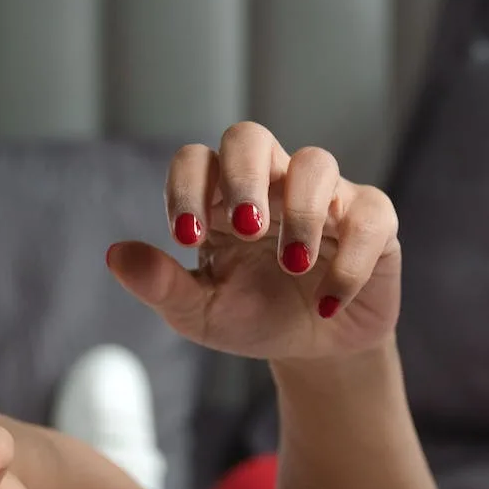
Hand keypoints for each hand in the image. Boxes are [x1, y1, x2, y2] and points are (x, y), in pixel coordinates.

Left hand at [105, 122, 400, 361]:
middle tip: (246, 226)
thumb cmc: (253, 318)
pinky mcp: (373, 222)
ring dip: (302, 214)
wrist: (314, 351)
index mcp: (221, 199)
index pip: (195, 161)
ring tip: (293, 266)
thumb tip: (115, 255)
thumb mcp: (200, 313)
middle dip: (244, 175)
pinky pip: (368, 217)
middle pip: (250, 137)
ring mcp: (325, 196)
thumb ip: (161, 285)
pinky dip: (348, 261)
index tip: (187, 237)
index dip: (186, 187)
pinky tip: (328, 302)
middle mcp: (272, 184)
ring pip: (315, 163)